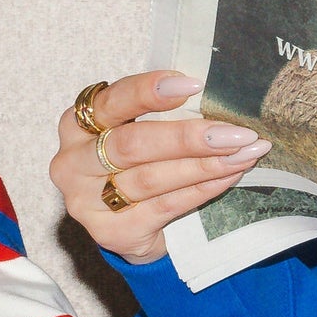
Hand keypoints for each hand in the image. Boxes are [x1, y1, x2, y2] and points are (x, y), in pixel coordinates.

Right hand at [51, 72, 271, 264]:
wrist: (130, 229)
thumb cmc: (135, 167)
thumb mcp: (136, 133)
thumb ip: (159, 116)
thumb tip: (216, 98)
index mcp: (76, 124)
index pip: (112, 101)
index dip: (149, 92)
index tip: (193, 85)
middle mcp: (73, 162)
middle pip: (132, 145)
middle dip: (189, 138)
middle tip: (236, 133)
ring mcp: (86, 201)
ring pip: (151, 178)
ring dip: (205, 165)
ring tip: (243, 154)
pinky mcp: (110, 231)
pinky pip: (165, 207)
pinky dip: (202, 189)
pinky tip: (229, 176)